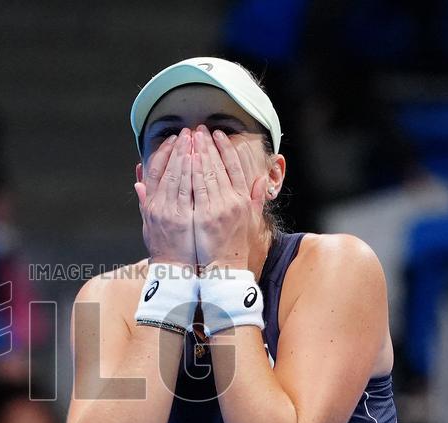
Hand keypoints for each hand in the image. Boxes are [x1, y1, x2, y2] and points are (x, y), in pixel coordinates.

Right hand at [134, 128, 196, 265]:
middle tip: (188, 132)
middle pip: (169, 170)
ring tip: (196, 138)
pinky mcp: (187, 218)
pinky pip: (191, 189)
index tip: (172, 140)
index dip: (164, 153)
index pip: (155, 171)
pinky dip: (194, 172)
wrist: (174, 271)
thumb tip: (138, 179)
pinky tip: (200, 158)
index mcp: (150, 205)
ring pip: (180, 176)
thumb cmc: (164, 248)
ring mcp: (173, 212)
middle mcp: (159, 206)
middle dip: (179, 148)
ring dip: (188, 154)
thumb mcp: (148, 224)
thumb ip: (145, 200)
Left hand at [191, 126, 267, 269]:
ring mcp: (218, 207)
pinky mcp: (204, 216)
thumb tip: (262, 180)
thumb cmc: (234, 244)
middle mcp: (233, 200)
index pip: (235, 167)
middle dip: (208, 145)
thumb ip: (255, 198)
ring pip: (207, 173)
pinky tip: (186, 158)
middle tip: (199, 129)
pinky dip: (191, 171)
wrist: (225, 268)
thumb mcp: (250, 219)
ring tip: (190, 137)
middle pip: (219, 166)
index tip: (218, 134)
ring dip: (198, 153)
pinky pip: (196, 188)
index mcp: (243, 199)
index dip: (226, 149)